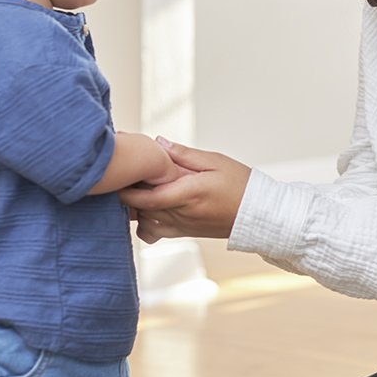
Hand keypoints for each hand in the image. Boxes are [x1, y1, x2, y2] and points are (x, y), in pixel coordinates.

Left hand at [119, 138, 249, 241]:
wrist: (258, 214)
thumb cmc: (241, 185)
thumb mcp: (216, 161)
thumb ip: (185, 154)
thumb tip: (159, 143)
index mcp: (190, 193)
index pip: (148, 197)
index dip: (128, 190)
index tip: (119, 175)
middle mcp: (182, 213)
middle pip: (141, 209)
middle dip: (127, 194)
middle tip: (122, 176)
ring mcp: (181, 226)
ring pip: (144, 222)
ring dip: (135, 208)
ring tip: (135, 189)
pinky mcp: (183, 233)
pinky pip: (153, 233)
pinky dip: (144, 222)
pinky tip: (148, 207)